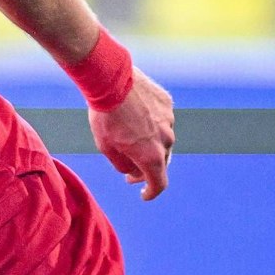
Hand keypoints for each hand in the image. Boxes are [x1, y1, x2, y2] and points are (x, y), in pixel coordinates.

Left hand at [90, 68, 174, 200]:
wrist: (111, 80)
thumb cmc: (105, 116)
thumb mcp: (106, 148)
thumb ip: (123, 166)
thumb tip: (133, 171)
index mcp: (151, 156)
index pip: (159, 184)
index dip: (152, 192)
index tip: (144, 194)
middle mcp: (166, 140)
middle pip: (161, 161)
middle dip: (146, 168)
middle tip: (130, 168)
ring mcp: (169, 120)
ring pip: (162, 139)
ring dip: (149, 143)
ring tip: (130, 136)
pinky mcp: (167, 103)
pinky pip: (162, 119)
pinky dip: (152, 124)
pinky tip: (136, 117)